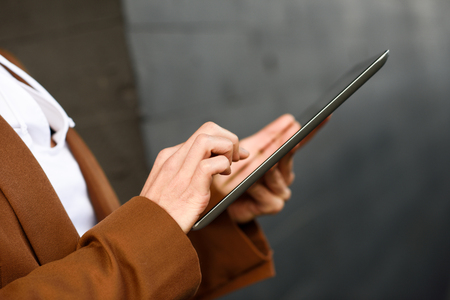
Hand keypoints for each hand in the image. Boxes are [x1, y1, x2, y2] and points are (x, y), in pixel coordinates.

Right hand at [140, 122, 248, 232]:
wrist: (147, 233)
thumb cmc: (162, 212)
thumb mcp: (169, 185)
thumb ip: (185, 170)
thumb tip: (212, 162)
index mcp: (169, 157)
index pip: (202, 134)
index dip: (223, 139)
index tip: (234, 154)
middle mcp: (173, 159)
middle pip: (208, 129)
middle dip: (229, 138)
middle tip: (238, 156)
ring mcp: (180, 172)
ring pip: (208, 140)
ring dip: (227, 149)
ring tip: (230, 166)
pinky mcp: (190, 188)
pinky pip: (211, 164)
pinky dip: (223, 166)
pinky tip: (224, 175)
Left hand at [212, 114, 328, 223]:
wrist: (222, 201)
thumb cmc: (235, 174)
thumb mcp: (250, 151)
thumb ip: (270, 136)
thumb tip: (291, 119)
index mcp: (282, 160)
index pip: (299, 143)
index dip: (313, 131)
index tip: (325, 116)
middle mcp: (285, 175)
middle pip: (287, 156)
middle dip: (283, 147)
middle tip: (285, 139)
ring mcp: (281, 191)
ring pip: (275, 175)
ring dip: (262, 170)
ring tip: (254, 166)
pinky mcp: (274, 205)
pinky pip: (267, 193)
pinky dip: (255, 188)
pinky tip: (248, 186)